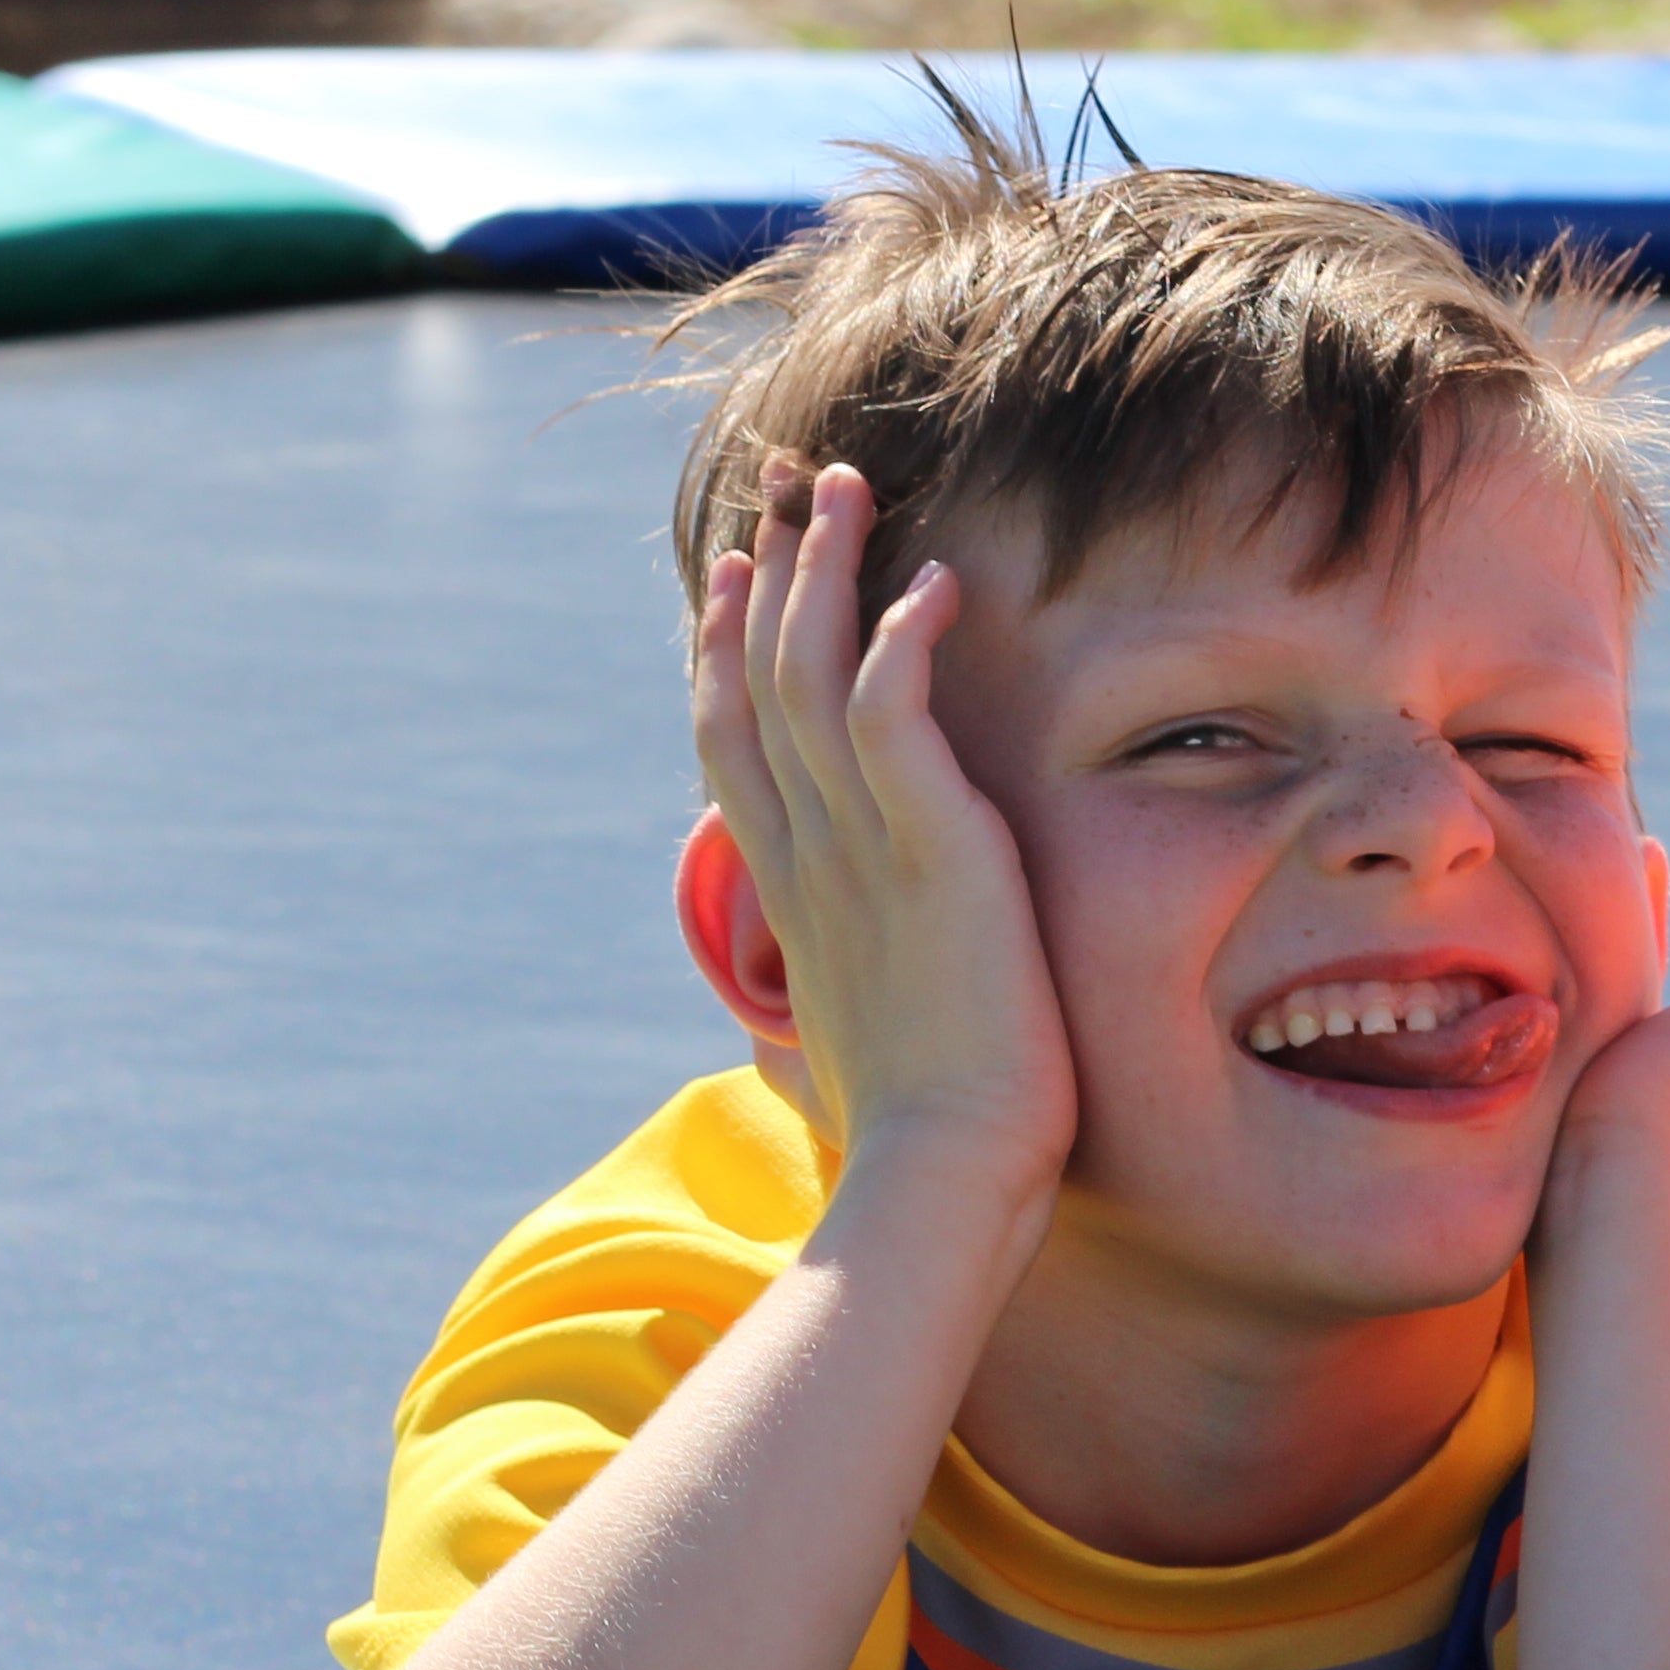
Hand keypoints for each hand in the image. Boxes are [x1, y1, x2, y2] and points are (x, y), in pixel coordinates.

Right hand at [694, 466, 1076, 1198]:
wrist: (940, 1179)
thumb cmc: (923, 1136)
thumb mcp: (869, 1033)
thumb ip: (855, 981)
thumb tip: (842, 1001)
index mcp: (789, 893)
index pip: (736, 743)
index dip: (728, 651)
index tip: (736, 580)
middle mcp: (805, 856)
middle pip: (758, 680)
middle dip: (769, 575)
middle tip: (786, 490)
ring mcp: (858, 849)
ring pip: (814, 671)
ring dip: (828, 571)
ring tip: (849, 490)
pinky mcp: (929, 852)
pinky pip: (893, 713)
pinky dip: (904, 641)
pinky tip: (934, 587)